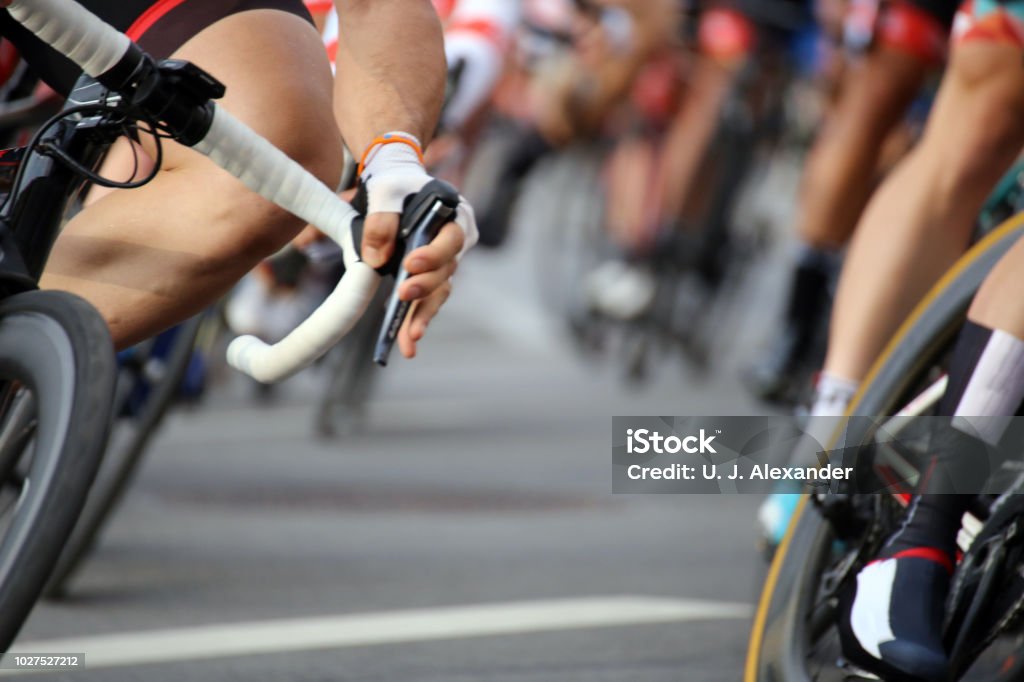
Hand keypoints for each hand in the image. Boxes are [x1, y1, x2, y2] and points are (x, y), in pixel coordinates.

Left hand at [359, 133, 477, 357]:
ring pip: (437, 293)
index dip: (433, 255)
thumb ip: (381, 221)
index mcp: (455, 217)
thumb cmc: (395, 184)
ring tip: (410, 339)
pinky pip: (426, 300)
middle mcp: (456, 244)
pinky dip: (415, 319)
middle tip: (403, 296)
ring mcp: (444, 263)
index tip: (410, 264)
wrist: (397, 185)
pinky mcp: (430, 277)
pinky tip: (406, 339)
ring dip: (422, 316)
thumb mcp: (385, 192)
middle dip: (424, 288)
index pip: (450, 240)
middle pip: (445, 272)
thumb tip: (376, 260)